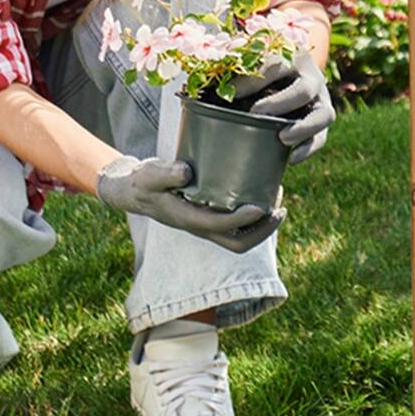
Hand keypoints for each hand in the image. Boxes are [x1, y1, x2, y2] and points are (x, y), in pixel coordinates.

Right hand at [95, 155, 283, 252]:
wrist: (134, 191)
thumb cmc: (143, 182)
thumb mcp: (149, 174)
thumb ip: (165, 173)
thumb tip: (187, 171)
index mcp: (187, 219)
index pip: (220, 227)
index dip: (243, 220)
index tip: (262, 207)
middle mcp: (199, 228)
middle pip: (237, 244)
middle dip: (262, 231)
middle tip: (280, 210)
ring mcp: (206, 226)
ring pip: (240, 238)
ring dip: (262, 226)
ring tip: (278, 203)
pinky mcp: (209, 218)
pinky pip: (236, 227)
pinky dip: (254, 218)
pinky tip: (262, 196)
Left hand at [239, 48, 333, 164]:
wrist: (289, 75)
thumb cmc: (260, 74)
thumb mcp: (249, 68)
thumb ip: (230, 78)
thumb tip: (197, 92)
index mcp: (291, 57)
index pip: (275, 66)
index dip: (252, 80)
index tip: (230, 94)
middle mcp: (310, 77)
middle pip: (303, 89)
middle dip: (280, 103)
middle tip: (255, 114)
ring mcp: (321, 100)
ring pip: (324, 114)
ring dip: (304, 127)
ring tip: (282, 138)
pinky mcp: (322, 119)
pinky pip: (322, 137)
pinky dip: (309, 148)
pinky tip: (291, 159)